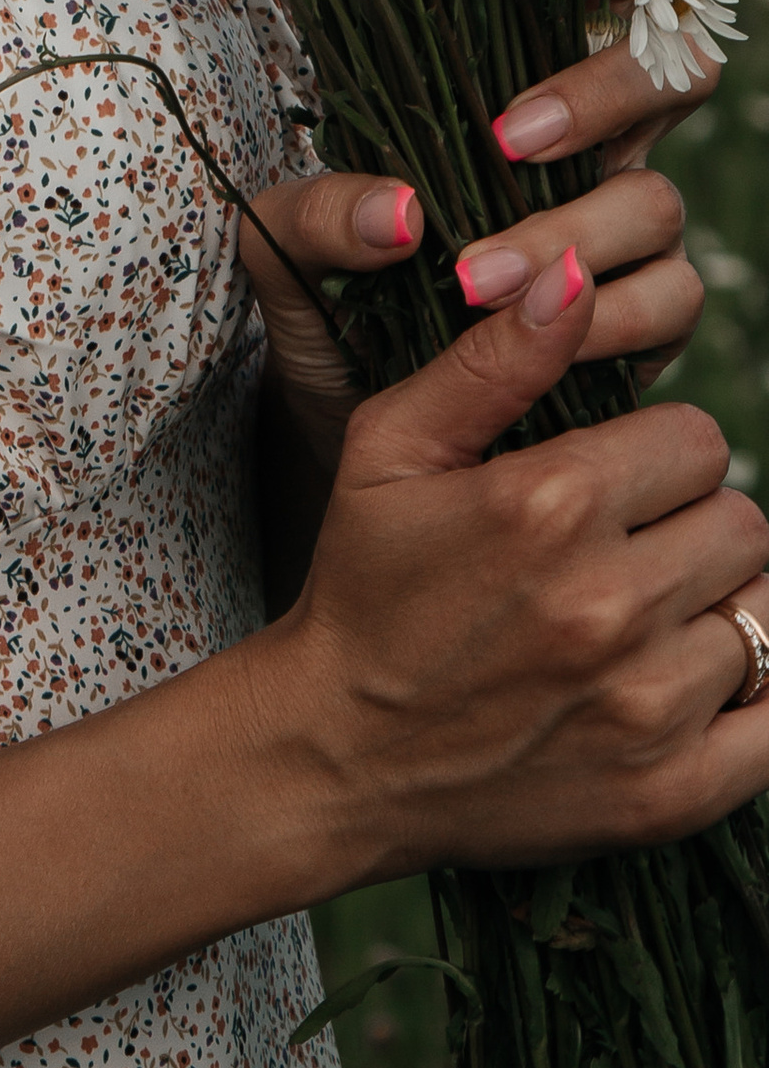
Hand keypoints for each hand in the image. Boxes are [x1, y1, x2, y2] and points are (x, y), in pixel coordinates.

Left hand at [241, 0, 715, 460]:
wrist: (347, 422)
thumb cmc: (321, 303)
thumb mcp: (281, 248)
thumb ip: (315, 216)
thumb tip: (399, 215)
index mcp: (514, 79)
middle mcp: (593, 139)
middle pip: (673, 69)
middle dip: (605, 92)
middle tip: (510, 138)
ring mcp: (627, 224)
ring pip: (659, 199)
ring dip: (571, 234)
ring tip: (473, 281)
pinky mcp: (645, 318)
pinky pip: (668, 301)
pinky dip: (607, 321)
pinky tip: (539, 342)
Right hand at [273, 247, 768, 880]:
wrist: (340, 754)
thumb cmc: (368, 583)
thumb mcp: (393, 448)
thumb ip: (494, 359)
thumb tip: (573, 274)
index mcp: (548, 504)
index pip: (697, 439)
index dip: (654, 454)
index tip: (607, 481)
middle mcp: (608, 604)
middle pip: (741, 523)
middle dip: (688, 526)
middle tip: (623, 551)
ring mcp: (645, 708)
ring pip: (765, 616)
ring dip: (714, 609)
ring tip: (641, 619)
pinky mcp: (669, 793)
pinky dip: (749, 697)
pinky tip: (683, 681)